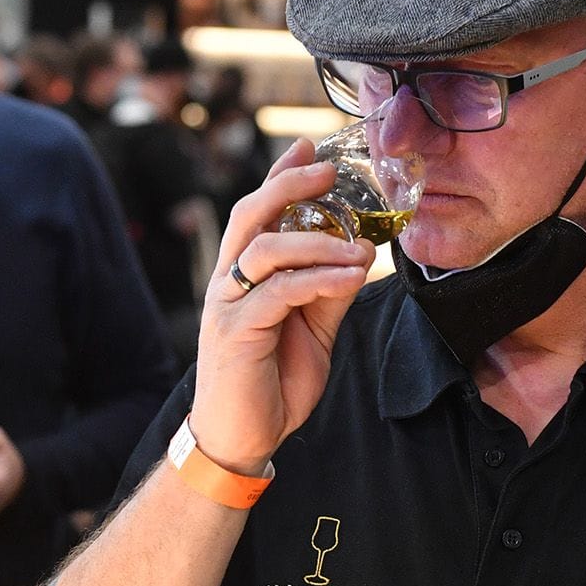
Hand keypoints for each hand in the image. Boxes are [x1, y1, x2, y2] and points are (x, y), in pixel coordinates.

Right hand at [189, 139, 375, 473]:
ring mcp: (226, 305)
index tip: (308, 146)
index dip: (279, 177)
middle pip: (251, 216)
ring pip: (266, 249)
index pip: (257, 213)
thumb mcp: (313, 331)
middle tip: (327, 169)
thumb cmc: (271, 385)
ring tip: (359, 248)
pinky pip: (279, 292)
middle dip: (288, 185)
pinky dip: (320, 278)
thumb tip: (358, 253)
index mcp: (242, 277)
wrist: (241, 439)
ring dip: (318, 241)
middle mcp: (227, 283)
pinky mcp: (235, 332)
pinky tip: (351, 276)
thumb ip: (329, 292)